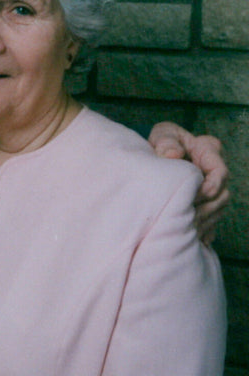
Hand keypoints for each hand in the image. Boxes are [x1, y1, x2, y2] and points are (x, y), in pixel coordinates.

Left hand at [149, 122, 229, 244]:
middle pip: (221, 196)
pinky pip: (210, 224)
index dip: (208, 187)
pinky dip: (200, 233)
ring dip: (202, 222)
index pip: (220, 173)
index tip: (191, 196)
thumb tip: (173, 155)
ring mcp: (213, 190)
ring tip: (182, 230)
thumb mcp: (162, 135)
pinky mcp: (206, 205)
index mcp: (209, 150)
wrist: (153, 157)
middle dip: (204, 209)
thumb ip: (166, 142)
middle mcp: (215, 172)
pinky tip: (188, 240)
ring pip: (217, 211)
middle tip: (184, 218)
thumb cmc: (160, 142)